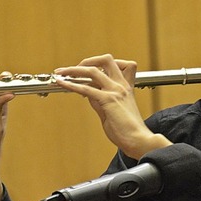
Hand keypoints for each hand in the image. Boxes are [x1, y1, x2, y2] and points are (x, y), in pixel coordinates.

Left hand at [54, 54, 171, 159]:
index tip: (90, 73)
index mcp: (126, 87)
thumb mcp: (113, 111)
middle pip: (106, 59)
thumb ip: (101, 101)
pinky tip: (62, 83)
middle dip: (87, 60)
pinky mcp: (108, 100)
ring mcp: (115, 91)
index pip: (119, 64)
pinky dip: (71, 84)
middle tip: (74, 69)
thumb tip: (88, 94)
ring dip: (73, 70)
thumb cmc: (128, 131)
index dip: (103, 65)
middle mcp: (121, 85)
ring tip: (61, 72)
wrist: (139, 140)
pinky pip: (86, 88)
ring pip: (92, 70)